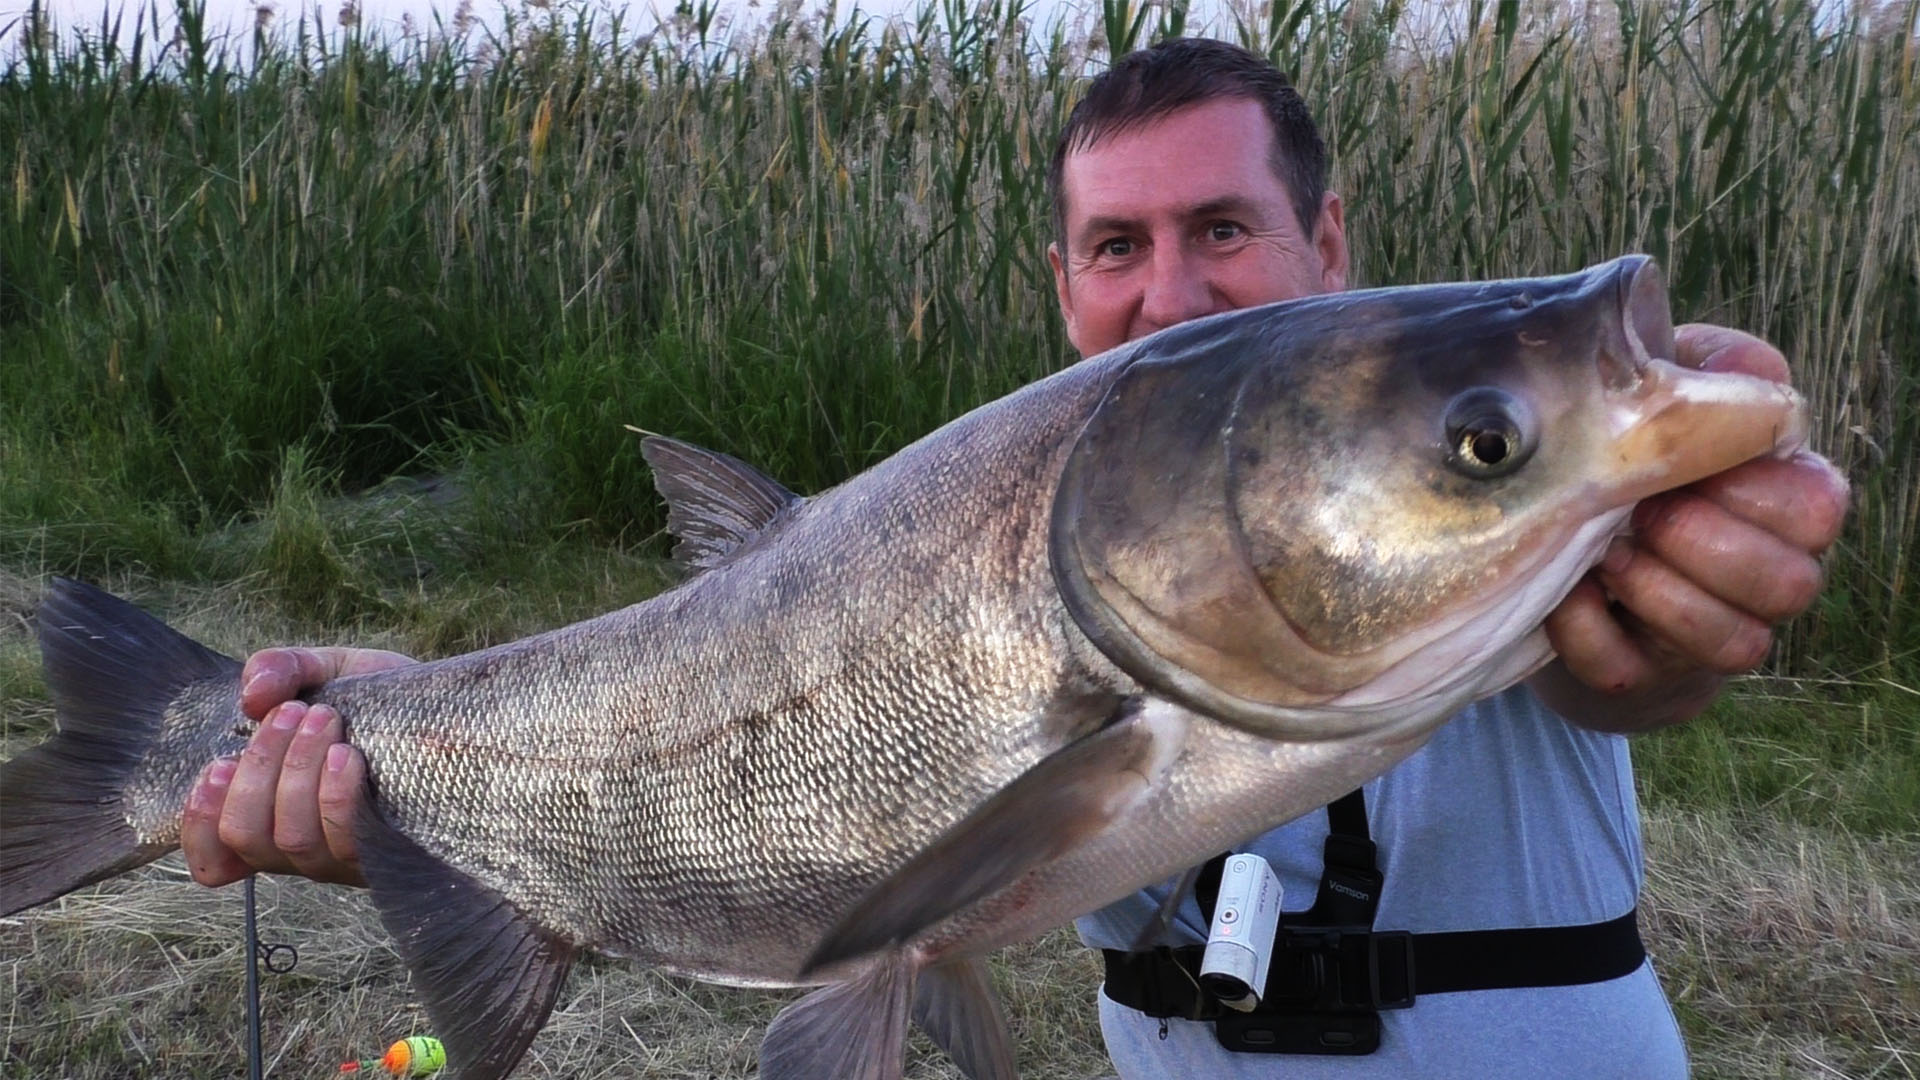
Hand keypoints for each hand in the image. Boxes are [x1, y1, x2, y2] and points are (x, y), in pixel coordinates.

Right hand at [181, 646, 413, 886]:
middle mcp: (302, 848)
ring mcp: (344, 857)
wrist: (455, 714)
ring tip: (324, 719)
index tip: (217, 766)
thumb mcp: (326, 670)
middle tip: (292, 713)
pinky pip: (346, 840)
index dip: (200, 824)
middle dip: (258, 767)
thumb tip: (252, 694)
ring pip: (291, 838)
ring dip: (296, 772)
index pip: (214, 859)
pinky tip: (348, 755)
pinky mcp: (389, 854)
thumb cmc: (380, 701)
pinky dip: (336, 794)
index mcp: (272, 815)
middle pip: (247, 836)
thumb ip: (281, 668)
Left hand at [1532, 324, 1849, 731]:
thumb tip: (1751, 372)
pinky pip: (1624, 669)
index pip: (1818, 509)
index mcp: (1789, 507)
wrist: (1569, 548)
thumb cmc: (1639, 458)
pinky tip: (1567, 588)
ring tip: (1604, 551)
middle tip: (1641, 511)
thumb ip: (1712, 367)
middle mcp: (1768, 582)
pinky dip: (1584, 628)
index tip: (1684, 459)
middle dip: (1703, 542)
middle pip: (1790, 585)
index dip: (1749, 487)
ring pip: (1735, 645)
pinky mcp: (1640, 678)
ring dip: (1657, 591)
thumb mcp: (1671, 394)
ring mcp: (1705, 642)